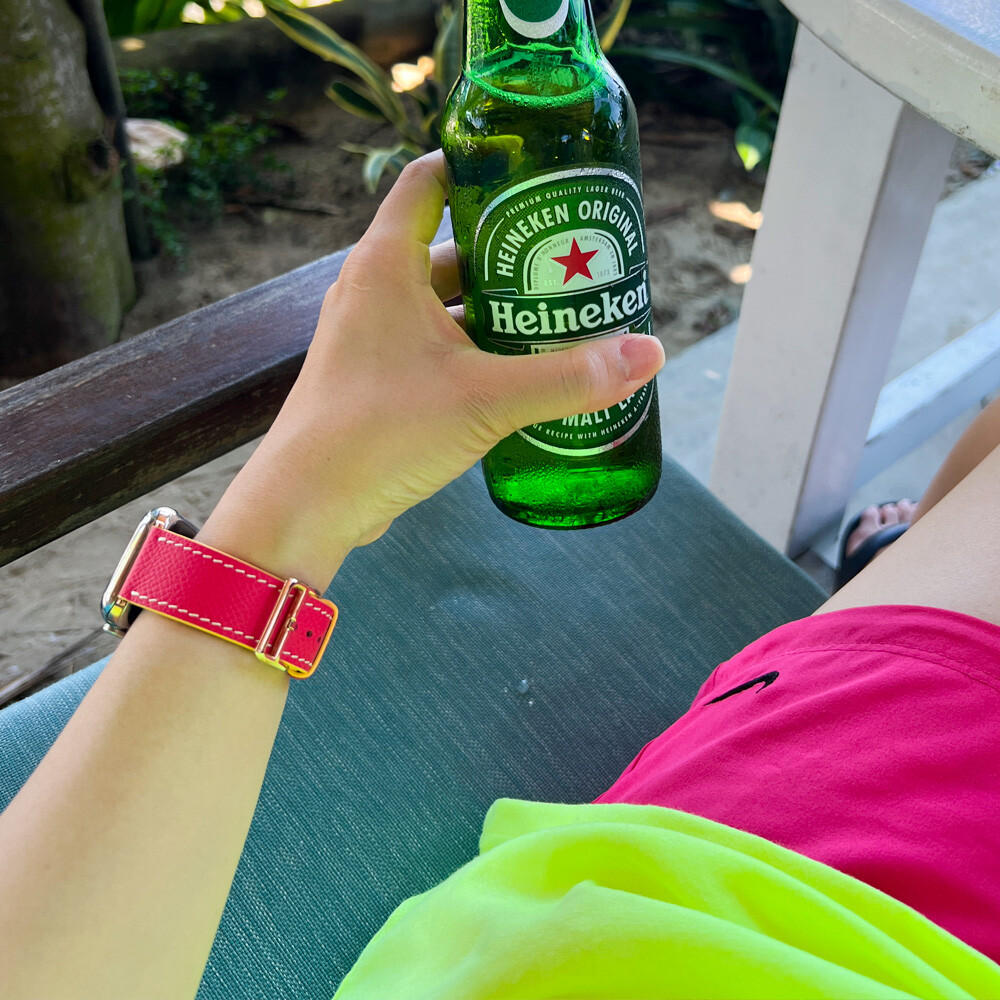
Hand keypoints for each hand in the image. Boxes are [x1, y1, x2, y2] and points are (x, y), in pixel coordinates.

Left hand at [201, 151, 663, 588]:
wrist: (311, 504)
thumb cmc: (382, 431)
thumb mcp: (486, 398)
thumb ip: (569, 377)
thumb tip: (648, 354)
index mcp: (386, 264)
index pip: (428, 181)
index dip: (478, 168)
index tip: (532, 176)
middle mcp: (373, 291)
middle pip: (451, 250)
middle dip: (510, 258)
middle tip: (569, 264)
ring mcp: (370, 337)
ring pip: (444, 305)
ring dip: (495, 312)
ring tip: (556, 320)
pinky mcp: (376, 380)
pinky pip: (433, 347)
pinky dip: (473, 351)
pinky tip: (516, 373)